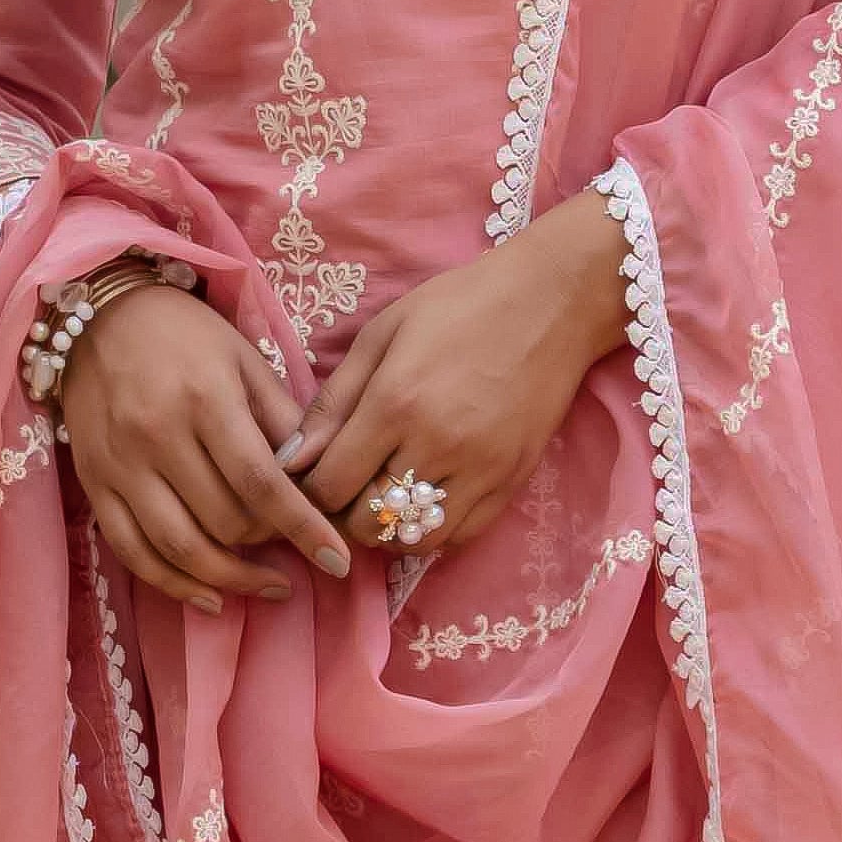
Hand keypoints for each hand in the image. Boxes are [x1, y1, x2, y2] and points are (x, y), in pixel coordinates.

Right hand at [60, 280, 350, 612]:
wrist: (96, 315)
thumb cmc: (184, 335)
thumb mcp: (245, 359)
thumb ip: (283, 420)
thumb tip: (317, 481)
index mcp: (206, 400)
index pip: (262, 483)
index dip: (303, 529)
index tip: (337, 561)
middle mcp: (158, 436)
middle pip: (225, 521)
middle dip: (270, 544)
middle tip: (295, 545)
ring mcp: (120, 465)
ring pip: (180, 547)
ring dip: (231, 579)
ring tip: (268, 585)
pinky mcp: (94, 483)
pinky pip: (132, 552)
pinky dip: (173, 584)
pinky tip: (211, 597)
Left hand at [277, 194, 628, 554]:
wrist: (551, 302)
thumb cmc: (458, 305)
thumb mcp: (382, 334)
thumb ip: (333, 402)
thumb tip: (290, 461)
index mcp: (395, 403)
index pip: (329, 485)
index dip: (309, 489)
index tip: (312, 475)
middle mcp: (437, 445)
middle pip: (365, 522)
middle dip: (342, 514)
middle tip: (344, 490)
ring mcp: (480, 470)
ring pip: (412, 540)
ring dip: (386, 531)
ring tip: (382, 500)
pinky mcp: (512, 482)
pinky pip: (459, 537)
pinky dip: (431, 533)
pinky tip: (422, 504)